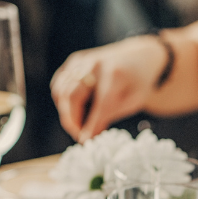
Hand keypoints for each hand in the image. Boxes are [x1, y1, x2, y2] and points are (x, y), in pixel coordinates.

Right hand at [51, 36, 167, 141]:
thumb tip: (89, 135)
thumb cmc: (138, 83)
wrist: (138, 56)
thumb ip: (112, 115)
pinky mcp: (74, 61)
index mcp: (115, 75)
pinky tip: (72, 112)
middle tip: (80, 136)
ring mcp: (82, 60)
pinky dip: (61, 101)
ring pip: (61, 90)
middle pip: (72, 95)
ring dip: (65, 113)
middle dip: (73, 121)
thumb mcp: (134, 101)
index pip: (100, 105)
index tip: (86, 141)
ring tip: (77, 128)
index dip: (91, 125)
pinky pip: (60, 83)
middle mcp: (94, 64)